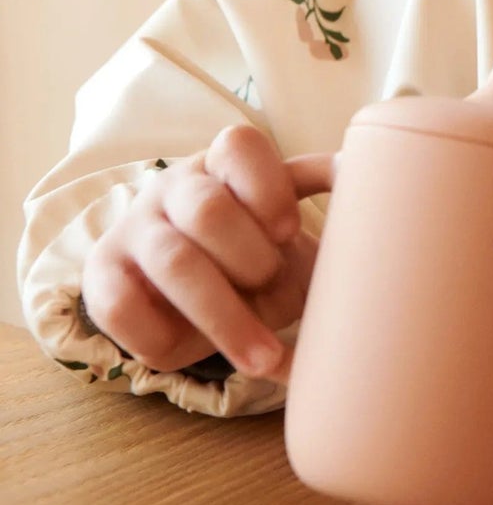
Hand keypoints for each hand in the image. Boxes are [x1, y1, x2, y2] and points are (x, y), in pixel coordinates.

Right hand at [81, 125, 329, 378]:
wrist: (183, 286)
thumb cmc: (255, 252)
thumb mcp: (290, 231)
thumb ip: (330, 220)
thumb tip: (376, 228)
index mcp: (225, 161)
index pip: (239, 146)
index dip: (268, 189)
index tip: (291, 230)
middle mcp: (174, 186)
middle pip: (208, 211)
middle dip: (251, 260)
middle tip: (275, 287)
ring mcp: (134, 228)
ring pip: (175, 264)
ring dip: (226, 316)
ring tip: (266, 357)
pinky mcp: (104, 277)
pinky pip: (122, 307)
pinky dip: (167, 338)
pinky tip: (195, 352)